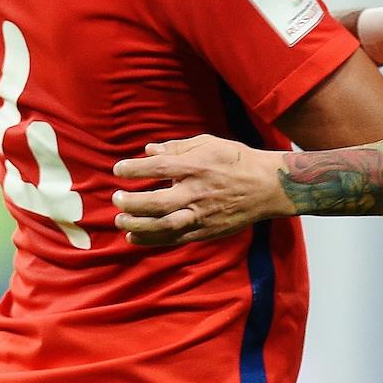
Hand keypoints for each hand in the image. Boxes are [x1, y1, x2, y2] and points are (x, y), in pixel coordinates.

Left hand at [112, 135, 291, 245]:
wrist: (267, 186)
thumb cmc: (236, 160)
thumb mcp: (209, 143)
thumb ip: (177, 147)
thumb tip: (148, 150)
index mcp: (197, 166)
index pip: (158, 167)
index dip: (134, 169)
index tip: (118, 170)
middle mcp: (197, 192)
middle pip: (156, 201)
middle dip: (131, 202)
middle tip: (116, 198)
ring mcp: (201, 214)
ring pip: (163, 225)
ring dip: (137, 224)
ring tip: (120, 219)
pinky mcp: (205, 231)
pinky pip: (174, 238)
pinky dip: (151, 239)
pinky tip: (134, 236)